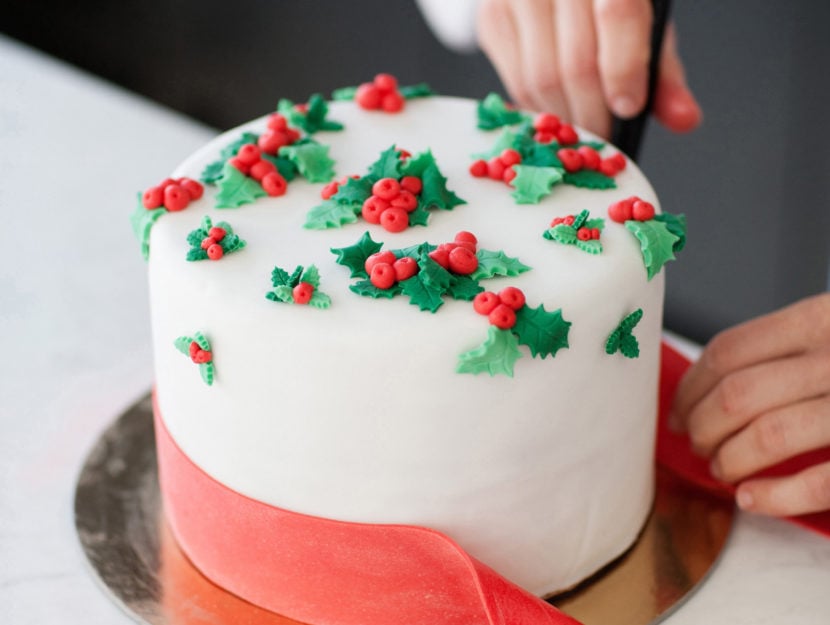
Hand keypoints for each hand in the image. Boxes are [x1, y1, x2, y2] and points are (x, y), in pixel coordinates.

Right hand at [476, 0, 701, 138]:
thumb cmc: (605, 2)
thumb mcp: (645, 22)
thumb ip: (663, 71)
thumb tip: (685, 119)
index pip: (617, 13)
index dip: (624, 68)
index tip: (629, 108)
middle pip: (573, 62)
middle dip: (592, 113)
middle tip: (605, 137)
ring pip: (539, 79)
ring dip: (565, 117)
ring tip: (583, 126)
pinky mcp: (492, 18)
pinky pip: (515, 82)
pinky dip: (539, 107)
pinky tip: (557, 107)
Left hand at [670, 293, 829, 516]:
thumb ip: (788, 344)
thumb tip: (707, 384)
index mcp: (823, 315)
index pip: (727, 352)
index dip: (689, 388)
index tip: (677, 412)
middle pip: (735, 395)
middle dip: (701, 428)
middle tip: (696, 444)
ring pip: (768, 436)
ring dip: (729, 460)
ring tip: (722, 470)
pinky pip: (821, 480)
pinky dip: (775, 495)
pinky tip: (752, 498)